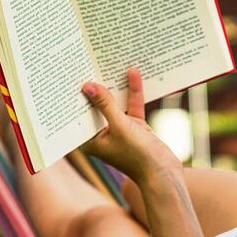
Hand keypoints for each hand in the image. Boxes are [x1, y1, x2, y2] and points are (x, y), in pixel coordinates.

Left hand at [80, 68, 180, 183]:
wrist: (165, 174)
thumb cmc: (138, 156)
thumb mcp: (121, 127)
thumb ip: (105, 105)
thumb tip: (88, 86)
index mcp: (90, 140)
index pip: (79, 114)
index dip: (75, 95)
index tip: (71, 75)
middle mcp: (102, 134)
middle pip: (97, 106)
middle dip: (97, 87)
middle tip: (88, 62)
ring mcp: (120, 130)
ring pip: (116, 104)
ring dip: (116, 87)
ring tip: (110, 63)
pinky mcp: (136, 127)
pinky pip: (132, 106)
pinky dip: (133, 92)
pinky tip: (133, 74)